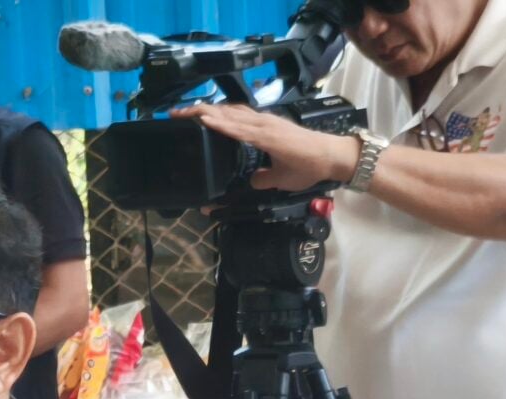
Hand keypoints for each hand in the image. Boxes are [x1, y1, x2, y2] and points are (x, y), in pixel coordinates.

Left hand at [168, 103, 361, 191]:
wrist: (330, 159)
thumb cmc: (308, 165)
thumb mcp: (278, 176)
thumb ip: (263, 177)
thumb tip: (252, 181)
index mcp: (262, 130)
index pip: (232, 118)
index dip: (211, 116)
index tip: (189, 117)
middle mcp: (261, 123)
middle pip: (225, 112)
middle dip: (199, 111)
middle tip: (175, 112)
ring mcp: (264, 126)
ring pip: (228, 115)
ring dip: (205, 113)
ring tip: (183, 112)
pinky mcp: (268, 134)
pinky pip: (239, 127)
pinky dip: (221, 123)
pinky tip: (205, 120)